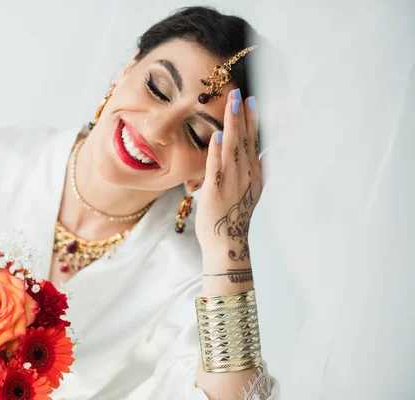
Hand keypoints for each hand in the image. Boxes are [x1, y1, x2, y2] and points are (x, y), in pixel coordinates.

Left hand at [195, 89, 262, 270]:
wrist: (227, 243)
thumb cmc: (235, 217)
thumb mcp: (252, 191)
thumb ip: (258, 170)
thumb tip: (268, 152)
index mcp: (253, 174)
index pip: (253, 142)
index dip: (252, 121)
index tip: (251, 101)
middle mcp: (245, 175)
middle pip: (244, 140)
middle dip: (241, 115)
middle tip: (239, 93)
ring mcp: (231, 183)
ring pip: (232, 148)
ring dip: (231, 125)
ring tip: (230, 104)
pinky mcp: (215, 191)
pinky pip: (215, 167)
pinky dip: (216, 150)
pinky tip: (215, 134)